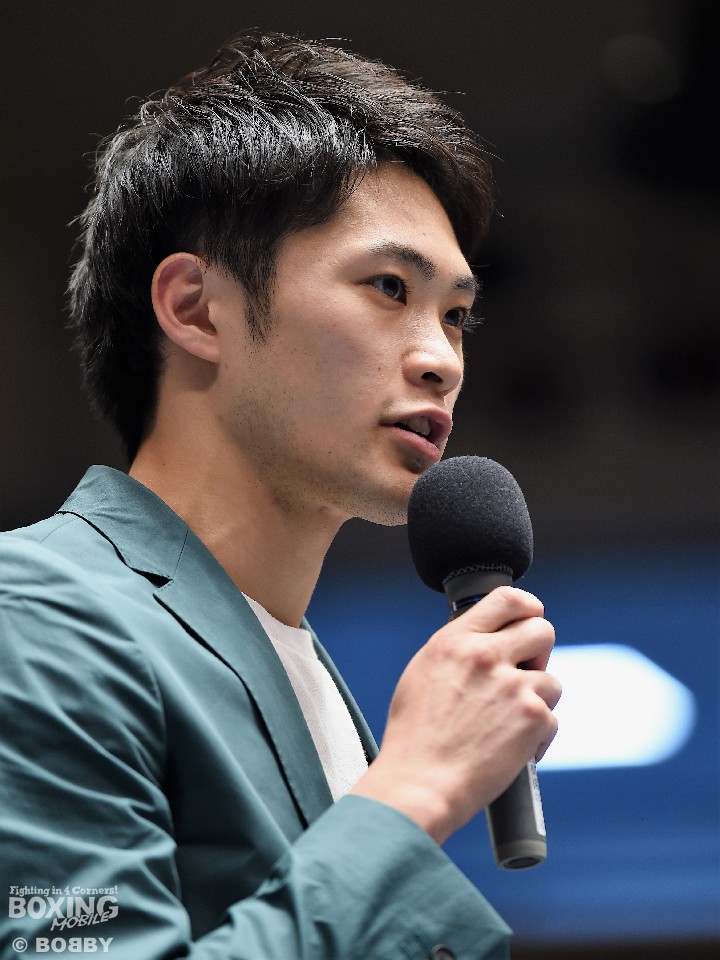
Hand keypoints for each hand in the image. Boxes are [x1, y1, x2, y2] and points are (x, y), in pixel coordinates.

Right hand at [350, 586, 560, 843]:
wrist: (419, 784)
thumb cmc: (414, 738)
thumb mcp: (423, 674)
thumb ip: (458, 651)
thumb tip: (487, 642)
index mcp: (454, 640)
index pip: (507, 599)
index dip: (527, 607)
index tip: (531, 618)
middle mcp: (485, 655)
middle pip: (542, 630)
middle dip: (539, 653)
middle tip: (524, 676)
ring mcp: (513, 686)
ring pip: (551, 681)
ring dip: (536, 701)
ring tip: (508, 725)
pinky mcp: (533, 718)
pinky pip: (551, 719)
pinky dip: (536, 738)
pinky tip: (511, 751)